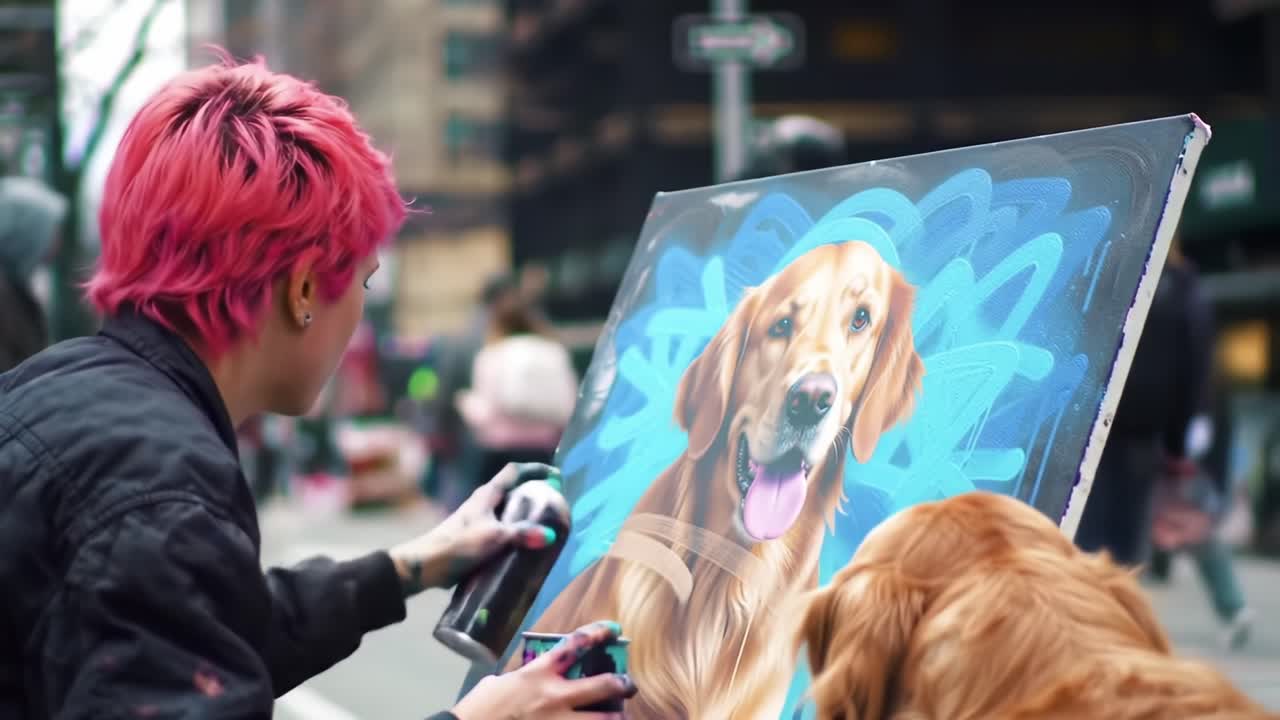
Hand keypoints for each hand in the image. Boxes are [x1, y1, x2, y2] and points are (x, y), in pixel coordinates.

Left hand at [390, 462, 561, 595]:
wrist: (428, 564)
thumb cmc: (459, 544)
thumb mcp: (494, 537)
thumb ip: (522, 534)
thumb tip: (549, 535)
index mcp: (487, 494)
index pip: (514, 471)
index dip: (536, 469)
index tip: (555, 476)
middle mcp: (484, 502)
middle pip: (513, 490)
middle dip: (534, 493)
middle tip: (554, 504)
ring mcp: (479, 519)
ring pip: (508, 511)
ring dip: (525, 515)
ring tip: (545, 525)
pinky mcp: (476, 537)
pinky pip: (503, 529)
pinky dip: (516, 532)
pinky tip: (525, 546)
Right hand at [452, 620, 637, 719]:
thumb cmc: (479, 710)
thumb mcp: (498, 684)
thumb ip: (520, 677)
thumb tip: (526, 678)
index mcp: (538, 674)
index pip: (575, 645)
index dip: (598, 633)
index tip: (613, 629)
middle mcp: (554, 696)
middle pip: (602, 684)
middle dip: (622, 683)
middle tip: (628, 684)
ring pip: (603, 719)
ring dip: (616, 717)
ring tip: (622, 717)